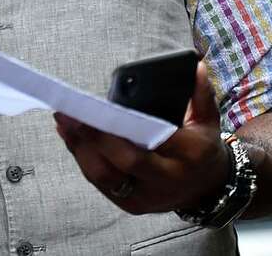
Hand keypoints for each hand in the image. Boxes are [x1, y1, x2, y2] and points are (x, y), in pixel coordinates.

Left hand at [53, 62, 230, 213]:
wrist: (207, 190)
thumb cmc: (202, 149)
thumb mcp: (208, 121)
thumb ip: (200, 94)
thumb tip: (196, 67)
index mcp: (188, 156)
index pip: (152, 143)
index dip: (121, 129)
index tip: (99, 109)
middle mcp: (166, 180)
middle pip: (123, 162)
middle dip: (93, 137)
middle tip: (69, 113)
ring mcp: (146, 196)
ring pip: (105, 176)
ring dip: (80, 148)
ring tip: (63, 120)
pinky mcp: (129, 204)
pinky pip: (100, 182)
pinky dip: (82, 158)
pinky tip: (69, 136)